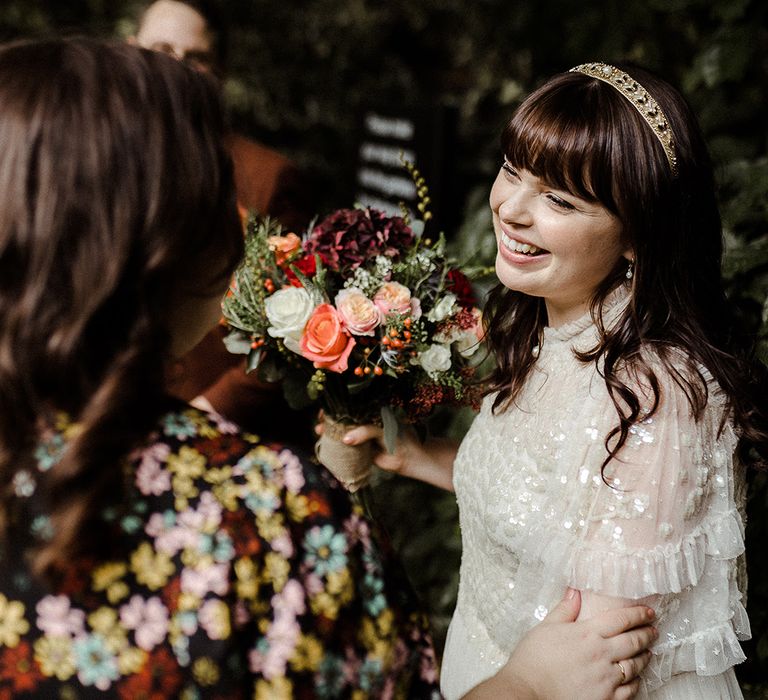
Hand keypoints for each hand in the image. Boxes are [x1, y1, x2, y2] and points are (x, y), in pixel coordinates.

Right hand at [319, 416, 456, 490]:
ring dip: (329, 434)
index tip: (325, 411)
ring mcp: (361, 437)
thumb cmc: (400, 438)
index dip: (336, 408)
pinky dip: (335, 447)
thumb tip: (345, 438)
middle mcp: (364, 423)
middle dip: (329, 421)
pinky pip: (345, 448)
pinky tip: (326, 446)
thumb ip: (365, 432)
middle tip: (319, 424)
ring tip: (319, 433)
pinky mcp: (360, 450)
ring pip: (342, 433)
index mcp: (370, 412)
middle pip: (342, 420)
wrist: (410, 459)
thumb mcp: (382, 430)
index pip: (350, 407)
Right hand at [465, 590, 655, 699]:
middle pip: (633, 641)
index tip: (648, 612)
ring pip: (635, 665)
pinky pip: (630, 690)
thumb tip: (574, 591)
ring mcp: (606, 678)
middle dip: (647, 634)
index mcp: (587, 633)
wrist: (528, 691)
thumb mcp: (546, 627)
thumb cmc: (533, 659)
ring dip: (644, 657)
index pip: (621, 619)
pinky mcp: (606, 699)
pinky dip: (637, 682)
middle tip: (654, 630)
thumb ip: (564, 609)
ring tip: (648, 653)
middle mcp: (601, 654)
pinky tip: (636, 677)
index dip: (638, 614)